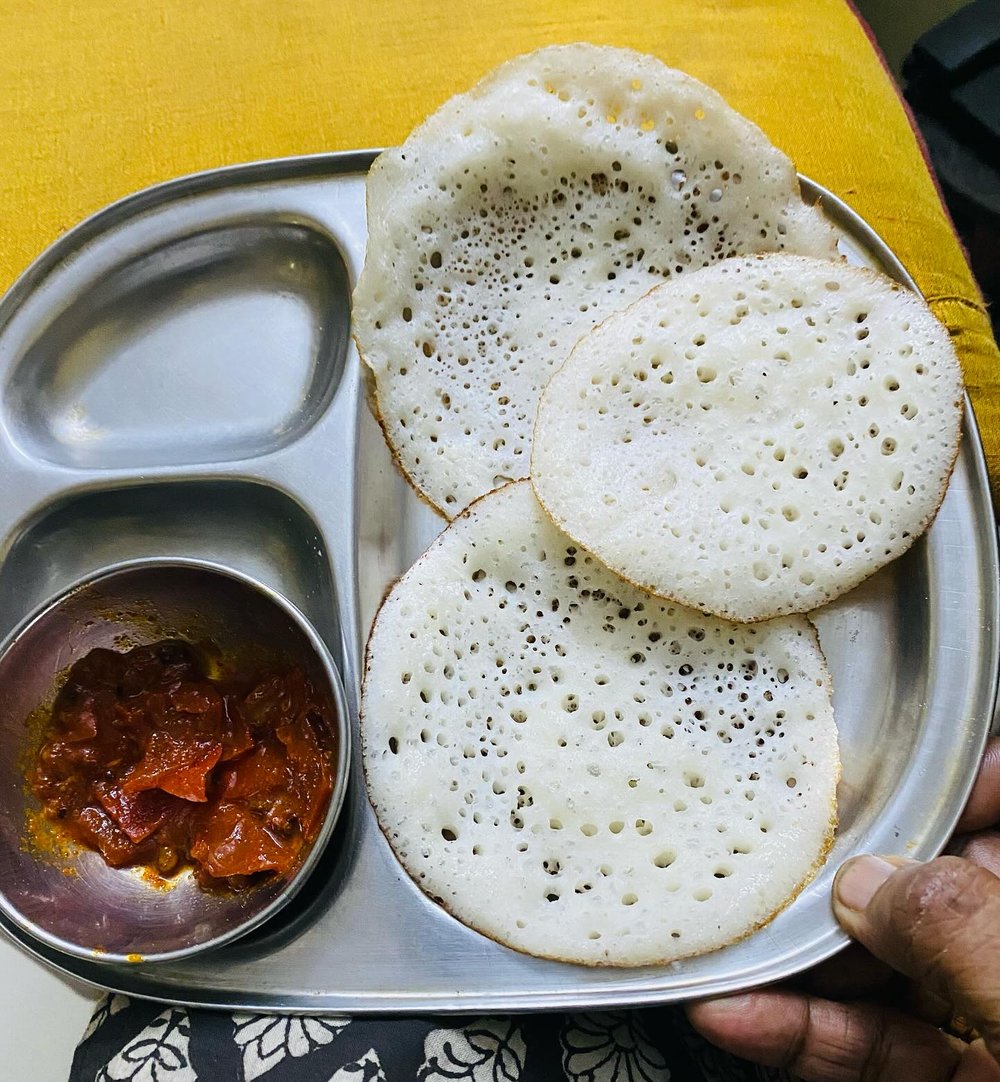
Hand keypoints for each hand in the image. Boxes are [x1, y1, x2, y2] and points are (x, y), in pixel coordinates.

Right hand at [687, 737, 999, 1080]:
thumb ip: (956, 928)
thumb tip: (864, 881)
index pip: (997, 809)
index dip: (947, 774)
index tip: (880, 758)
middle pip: (922, 885)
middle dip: (839, 872)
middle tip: (767, 853)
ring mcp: (982, 1018)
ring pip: (883, 967)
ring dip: (799, 961)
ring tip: (729, 939)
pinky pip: (871, 1046)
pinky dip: (802, 1032)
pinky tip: (740, 1016)